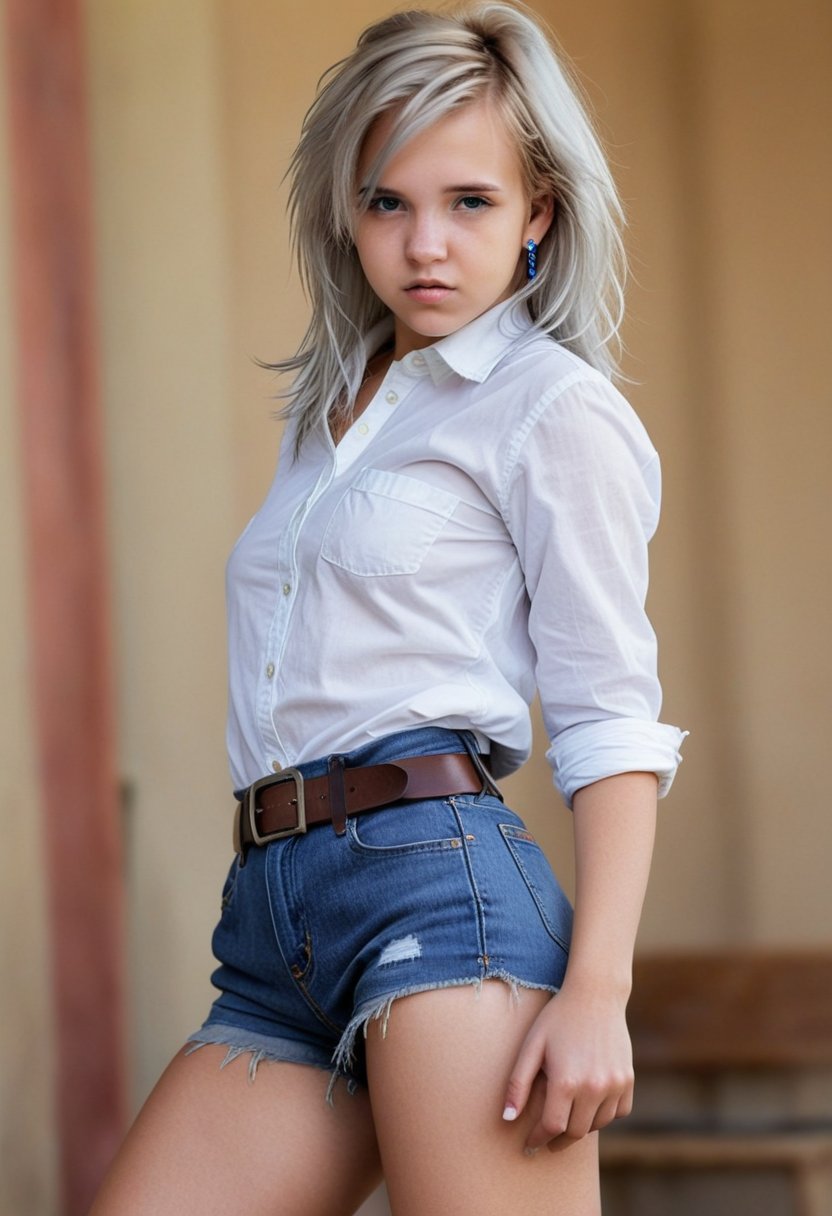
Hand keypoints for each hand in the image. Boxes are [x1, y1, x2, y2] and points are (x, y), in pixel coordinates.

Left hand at [502, 981, 633, 1150]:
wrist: (595, 995)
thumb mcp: (531, 1046)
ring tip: (567, 1118)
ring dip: (581, 1127)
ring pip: (597, 1125)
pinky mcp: (628, 1080)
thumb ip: (517, 1084)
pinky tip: (590, 1105)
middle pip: (575, 1132)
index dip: (538, 1138)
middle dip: (558, 1139)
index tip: (530, 1143)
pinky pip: (618, 1112)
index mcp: (566, 1082)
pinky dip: (604, 1115)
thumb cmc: (558, 1018)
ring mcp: (614, 1085)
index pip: (552, 1127)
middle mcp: (593, 1088)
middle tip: (547, 1138)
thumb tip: (507, 1119)